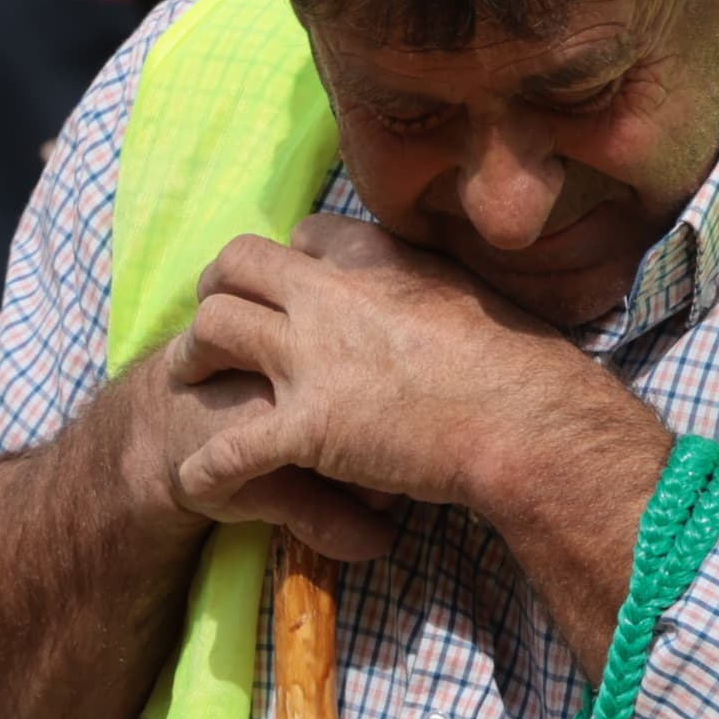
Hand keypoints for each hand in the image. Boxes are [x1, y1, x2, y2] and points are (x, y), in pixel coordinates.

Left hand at [115, 218, 650, 559]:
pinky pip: (228, 446)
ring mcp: (313, 358)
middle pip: (236, 264)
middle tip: (215, 323)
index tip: (296, 289)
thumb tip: (429, 292)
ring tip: (189, 381)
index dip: (292, 263)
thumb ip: (431, 282)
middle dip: (214, 289)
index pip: (306, 235)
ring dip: (191, 357)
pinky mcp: (308, 427)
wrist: (529, 420)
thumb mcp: (474, 291)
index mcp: (378, 256)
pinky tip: (197, 483)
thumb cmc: (524, 363)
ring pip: (211, 331)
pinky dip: (205, 467)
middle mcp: (332, 294)